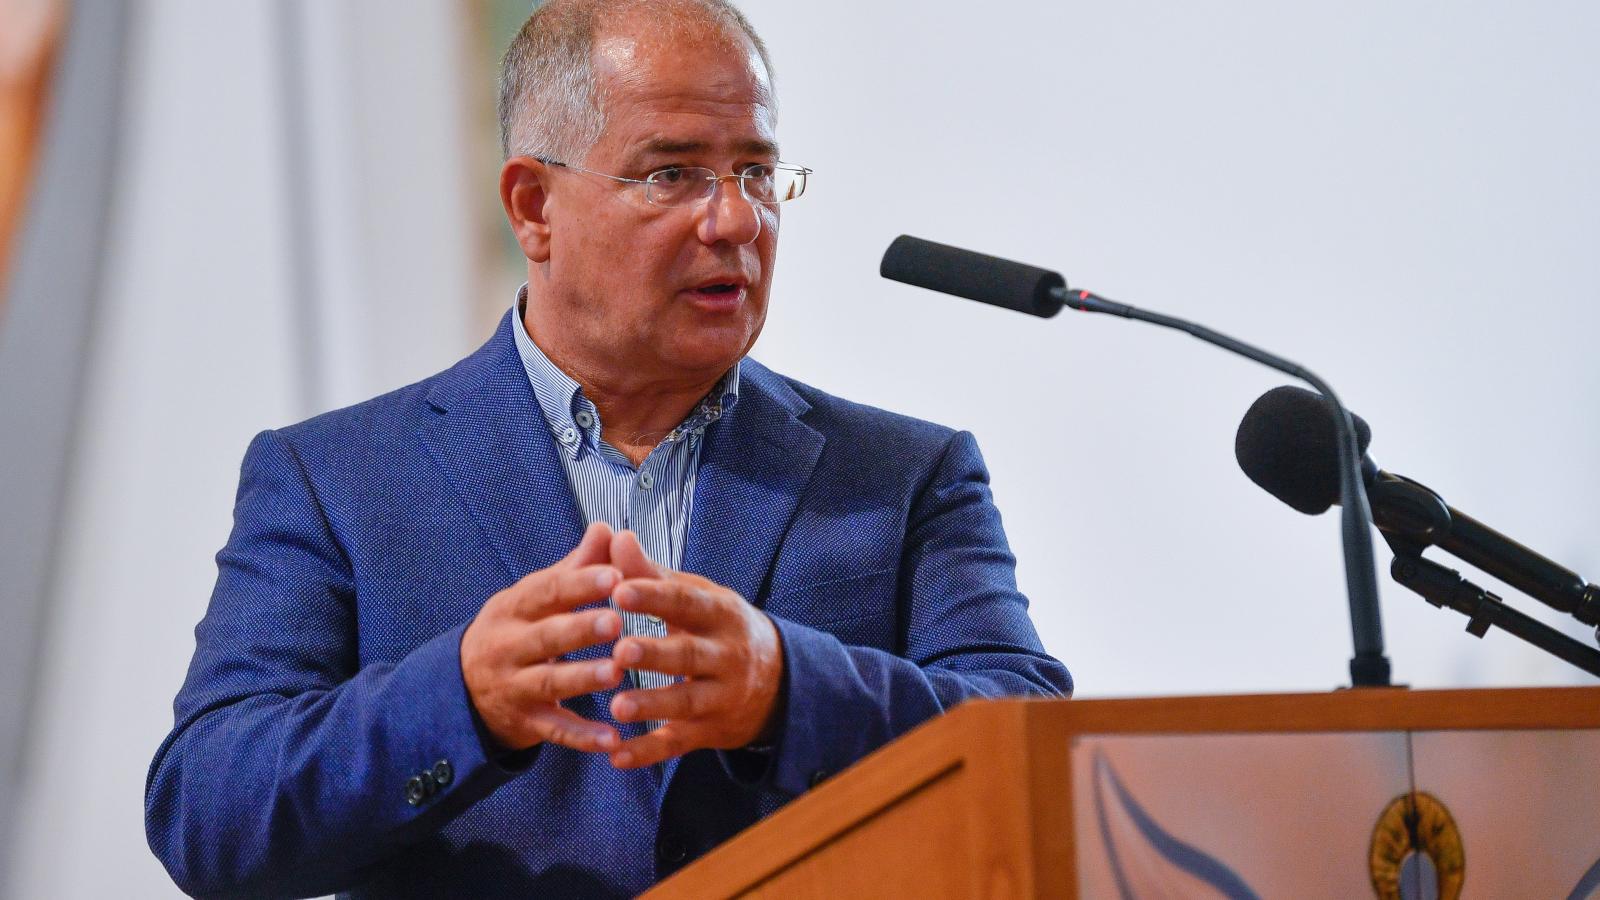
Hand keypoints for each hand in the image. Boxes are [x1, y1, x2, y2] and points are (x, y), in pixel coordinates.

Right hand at [461, 521, 625, 752]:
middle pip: (546, 636)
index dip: (580, 583)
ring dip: (582, 678)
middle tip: (617, 621)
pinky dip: (582, 737)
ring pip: (549, 682)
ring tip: (616, 673)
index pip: (548, 591)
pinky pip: (554, 731)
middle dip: (580, 629)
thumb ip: (575, 567)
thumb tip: (606, 528)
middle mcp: (509, 646)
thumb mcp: (536, 597)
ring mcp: (513, 686)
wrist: (462, 687)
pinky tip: (613, 740)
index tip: (615, 575)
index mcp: (516, 608)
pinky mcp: (525, 722)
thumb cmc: (517, 630)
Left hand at [604, 530, 783, 768]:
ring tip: (617, 707)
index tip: (619, 590)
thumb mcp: (695, 596)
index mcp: (719, 613)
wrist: (778, 680)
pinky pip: (678, 743)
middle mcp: (725, 655)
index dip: (653, 596)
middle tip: (620, 651)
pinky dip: (648, 752)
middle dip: (656, 654)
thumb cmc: (717, 628)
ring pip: (686, 702)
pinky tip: (617, 756)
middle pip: (689, 654)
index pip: (685, 602)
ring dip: (652, 705)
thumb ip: (651, 574)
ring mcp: (720, 696)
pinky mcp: (710, 731)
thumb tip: (615, 536)